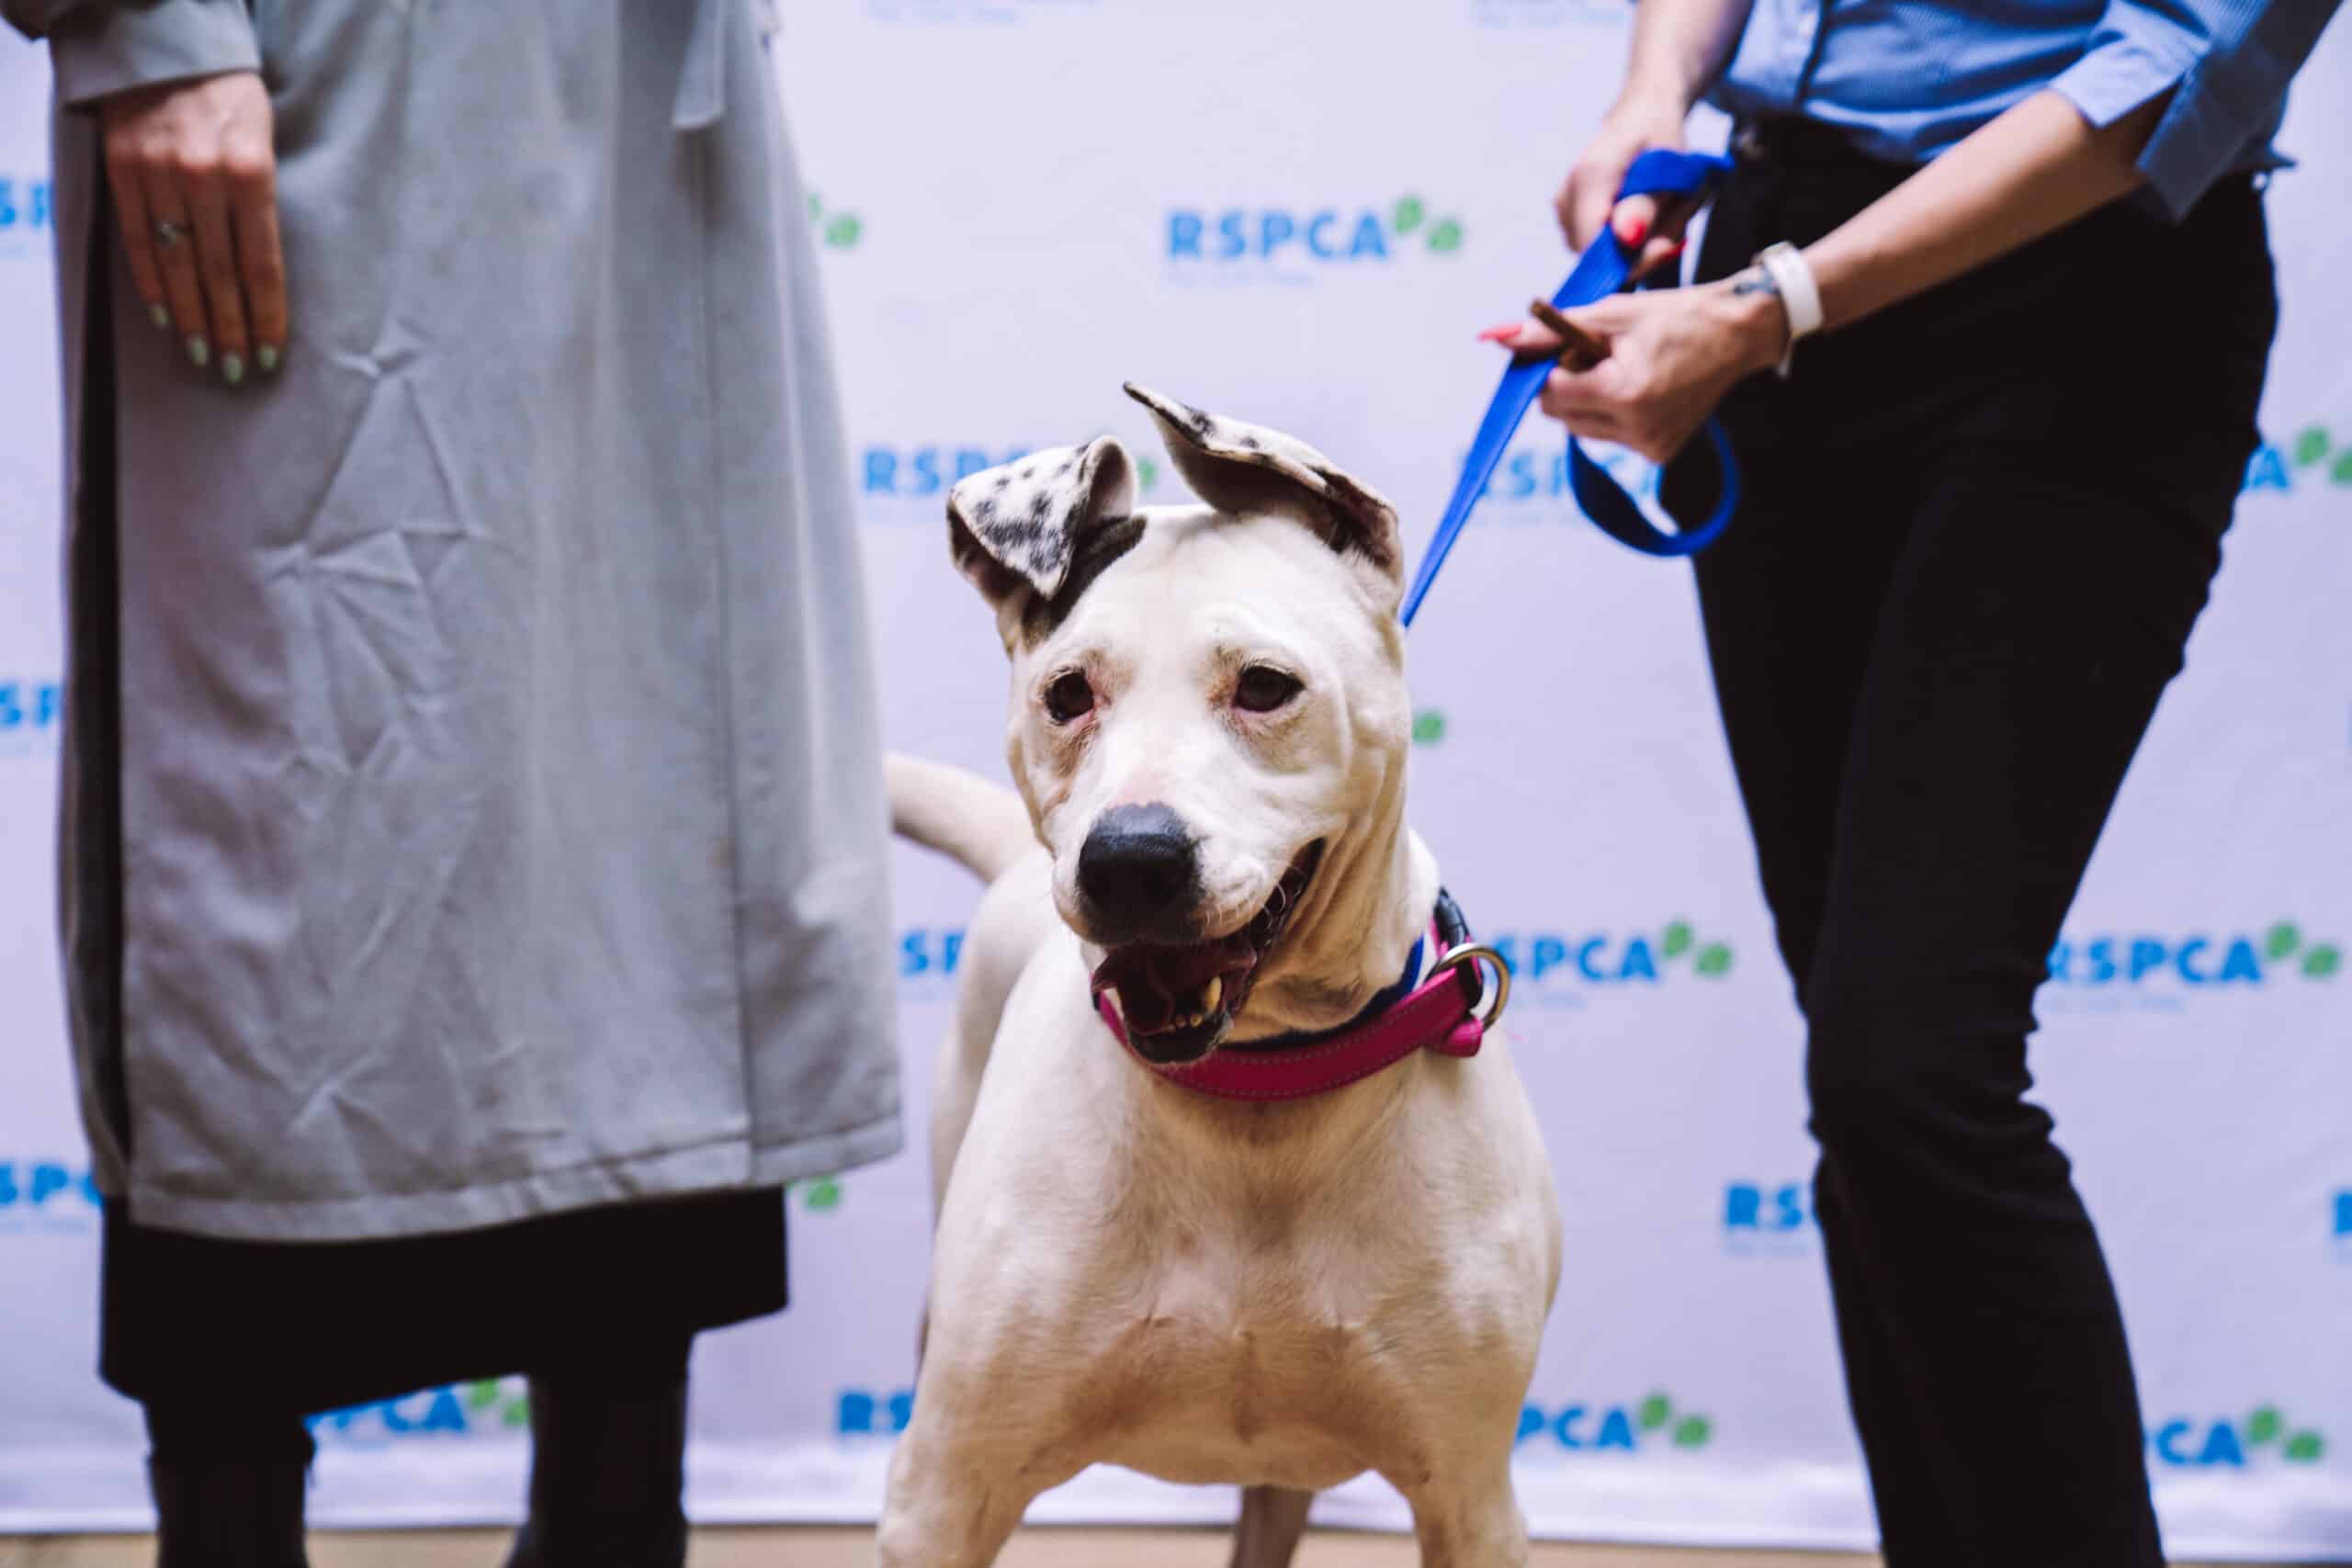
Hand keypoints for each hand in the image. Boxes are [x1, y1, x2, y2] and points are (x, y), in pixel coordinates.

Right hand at [100, 70, 285, 385]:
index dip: (266, 315)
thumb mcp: (265, 142)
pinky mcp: (122, 171)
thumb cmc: (231, 98)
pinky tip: (165, 316)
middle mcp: (204, 179)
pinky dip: (151, 283)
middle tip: (239, 369)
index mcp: (252, 173)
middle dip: (231, 328)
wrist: (168, 48)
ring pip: (177, 265)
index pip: (262, 265)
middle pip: (220, 275)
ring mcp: (158, 176)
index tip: (272, 354)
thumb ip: (263, 202)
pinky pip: (136, 240)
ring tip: (205, 355)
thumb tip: (264, 276)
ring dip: (192, 317)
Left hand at [1490, 278, 1786, 463]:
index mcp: (1623, 393)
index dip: (1551, 367)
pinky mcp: (1659, 454)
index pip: (1549, 394)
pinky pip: (1608, 436)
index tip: (1570, 345)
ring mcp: (1649, 447)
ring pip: (1580, 429)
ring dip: (1587, 399)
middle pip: (1560, 415)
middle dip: (1567, 383)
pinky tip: (1640, 388)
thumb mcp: (1609, 314)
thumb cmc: (1674, 315)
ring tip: (1623, 369)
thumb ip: (1549, 330)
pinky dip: (1610, 412)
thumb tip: (1496, 338)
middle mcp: (1636, 429)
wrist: (1737, 334)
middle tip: (1600, 354)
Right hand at [1555, 96, 1691, 276]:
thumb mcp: (1669, 166)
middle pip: (1598, 257)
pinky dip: (1629, 240)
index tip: (1668, 246)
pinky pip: (1599, 247)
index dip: (1631, 261)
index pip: (1594, 248)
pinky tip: (1645, 214)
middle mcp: (1567, 196)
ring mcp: (1563, 209)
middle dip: (1642, 251)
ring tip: (1663, 210)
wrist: (1643, 112)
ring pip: (1600, 256)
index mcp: (1590, 176)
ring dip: (1640, 245)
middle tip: (1676, 220)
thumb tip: (1626, 239)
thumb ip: (1646, 204)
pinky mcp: (1568, 218)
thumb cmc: (1661, 136)